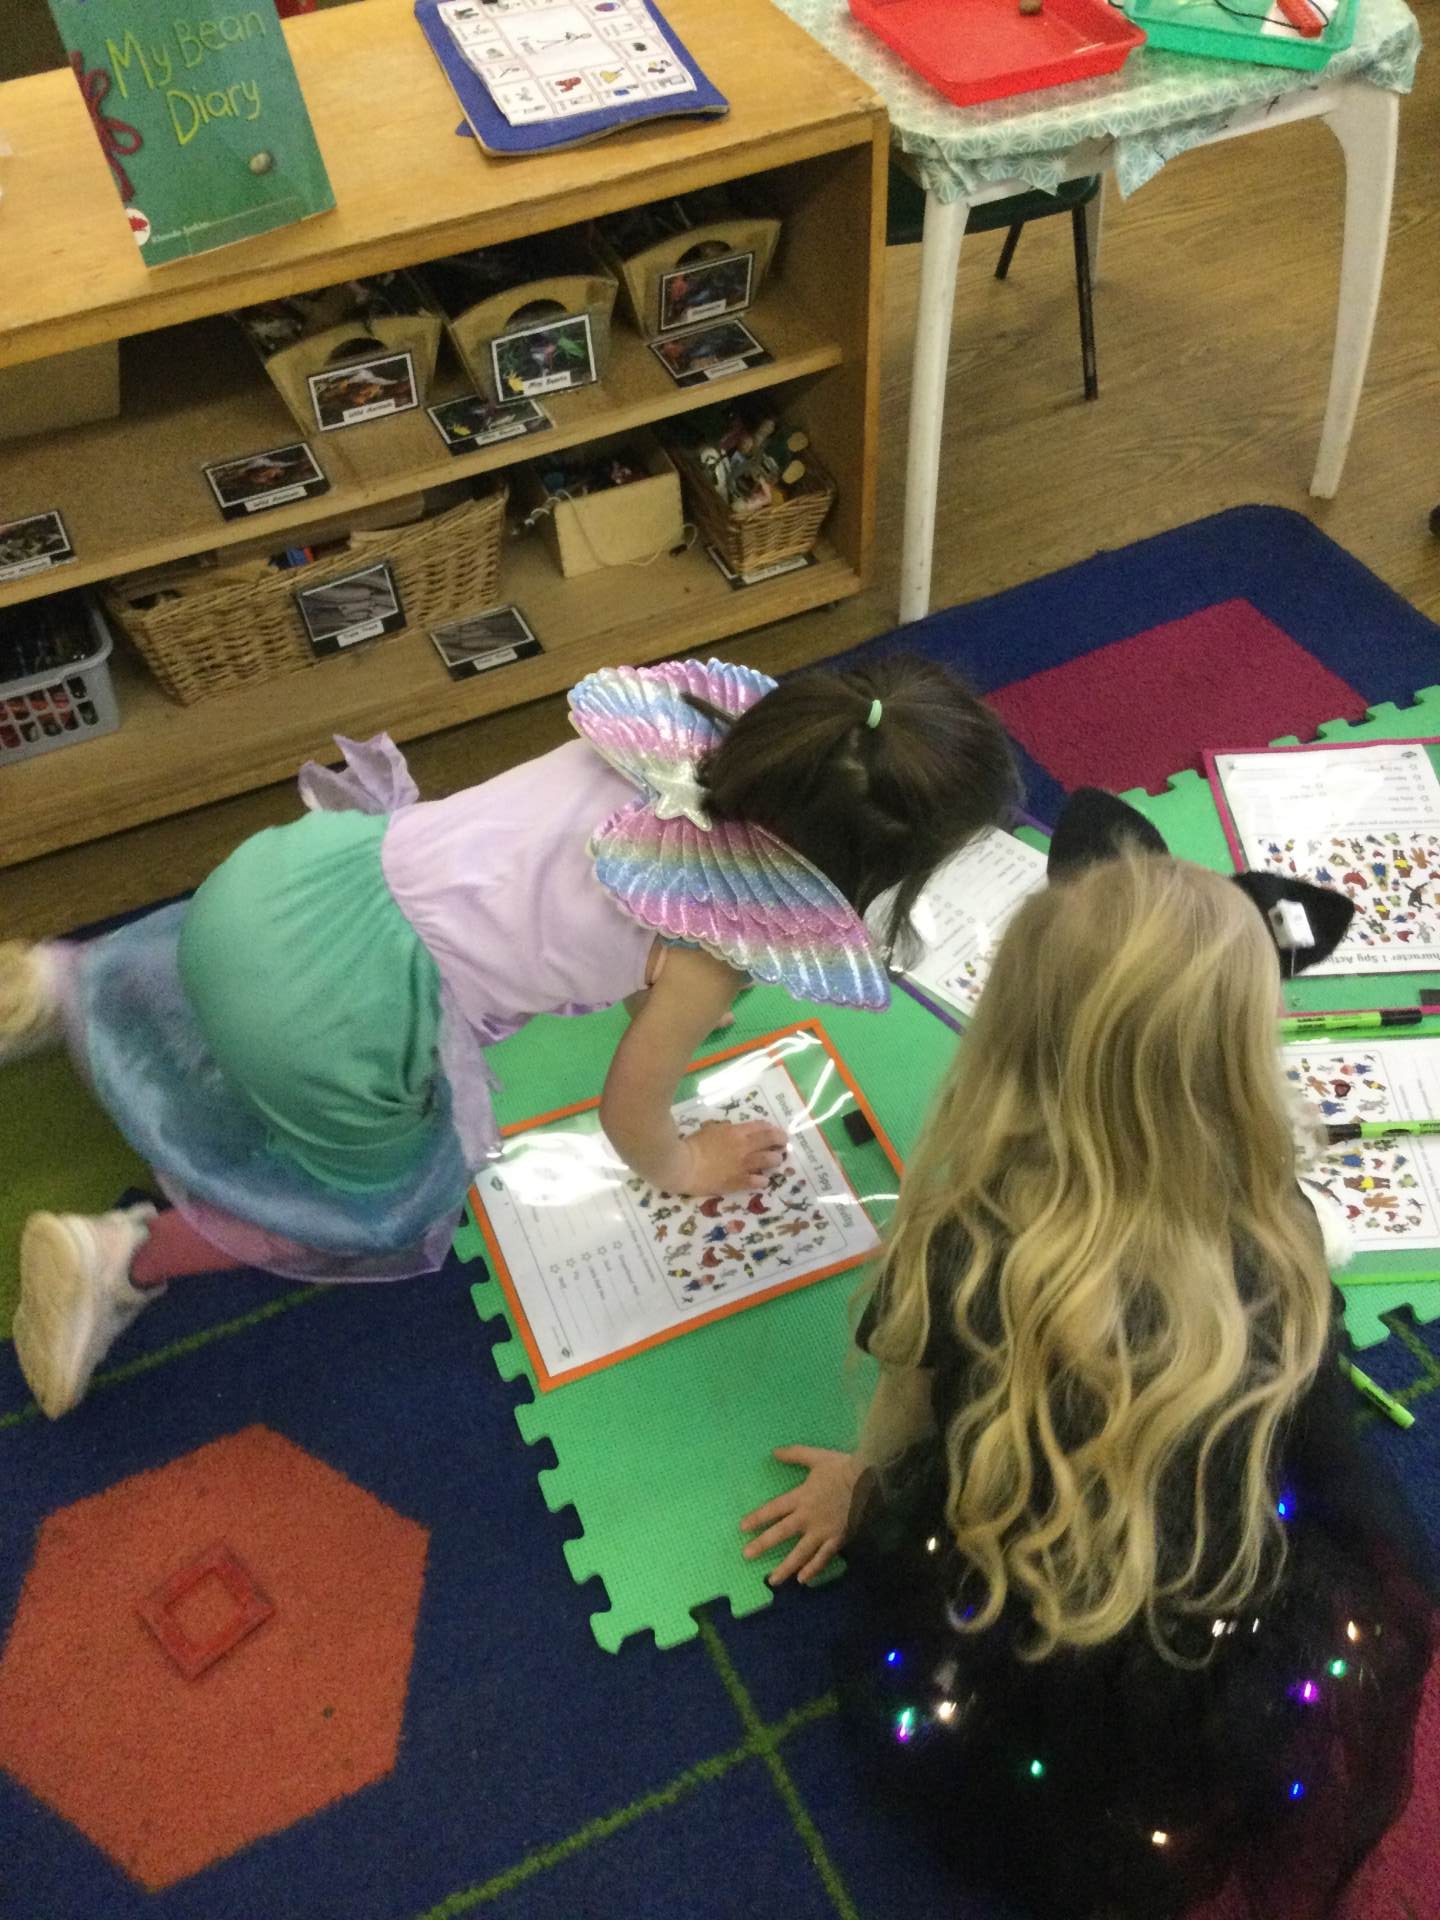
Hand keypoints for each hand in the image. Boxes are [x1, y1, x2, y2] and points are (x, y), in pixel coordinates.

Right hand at [674, 1119, 786, 1194]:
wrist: (683, 1166)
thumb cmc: (692, 1145)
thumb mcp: (710, 1130)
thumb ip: (725, 1130)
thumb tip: (733, 1131)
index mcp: (737, 1131)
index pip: (762, 1127)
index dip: (772, 1129)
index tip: (775, 1132)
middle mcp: (745, 1146)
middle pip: (772, 1140)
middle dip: (780, 1141)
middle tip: (783, 1144)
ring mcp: (744, 1165)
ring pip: (771, 1160)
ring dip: (775, 1159)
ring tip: (775, 1161)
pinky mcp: (739, 1181)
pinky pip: (759, 1181)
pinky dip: (763, 1180)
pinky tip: (762, 1180)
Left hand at [740, 1446, 861, 1586]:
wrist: (869, 1480)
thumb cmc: (842, 1467)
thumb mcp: (816, 1457)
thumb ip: (794, 1455)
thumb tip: (774, 1452)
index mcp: (800, 1497)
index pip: (773, 1509)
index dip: (757, 1518)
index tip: (742, 1528)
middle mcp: (808, 1517)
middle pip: (781, 1533)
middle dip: (762, 1545)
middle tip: (747, 1555)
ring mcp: (823, 1531)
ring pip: (800, 1553)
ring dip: (785, 1567)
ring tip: (773, 1580)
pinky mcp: (838, 1539)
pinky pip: (823, 1558)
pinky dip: (813, 1569)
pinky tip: (803, 1580)